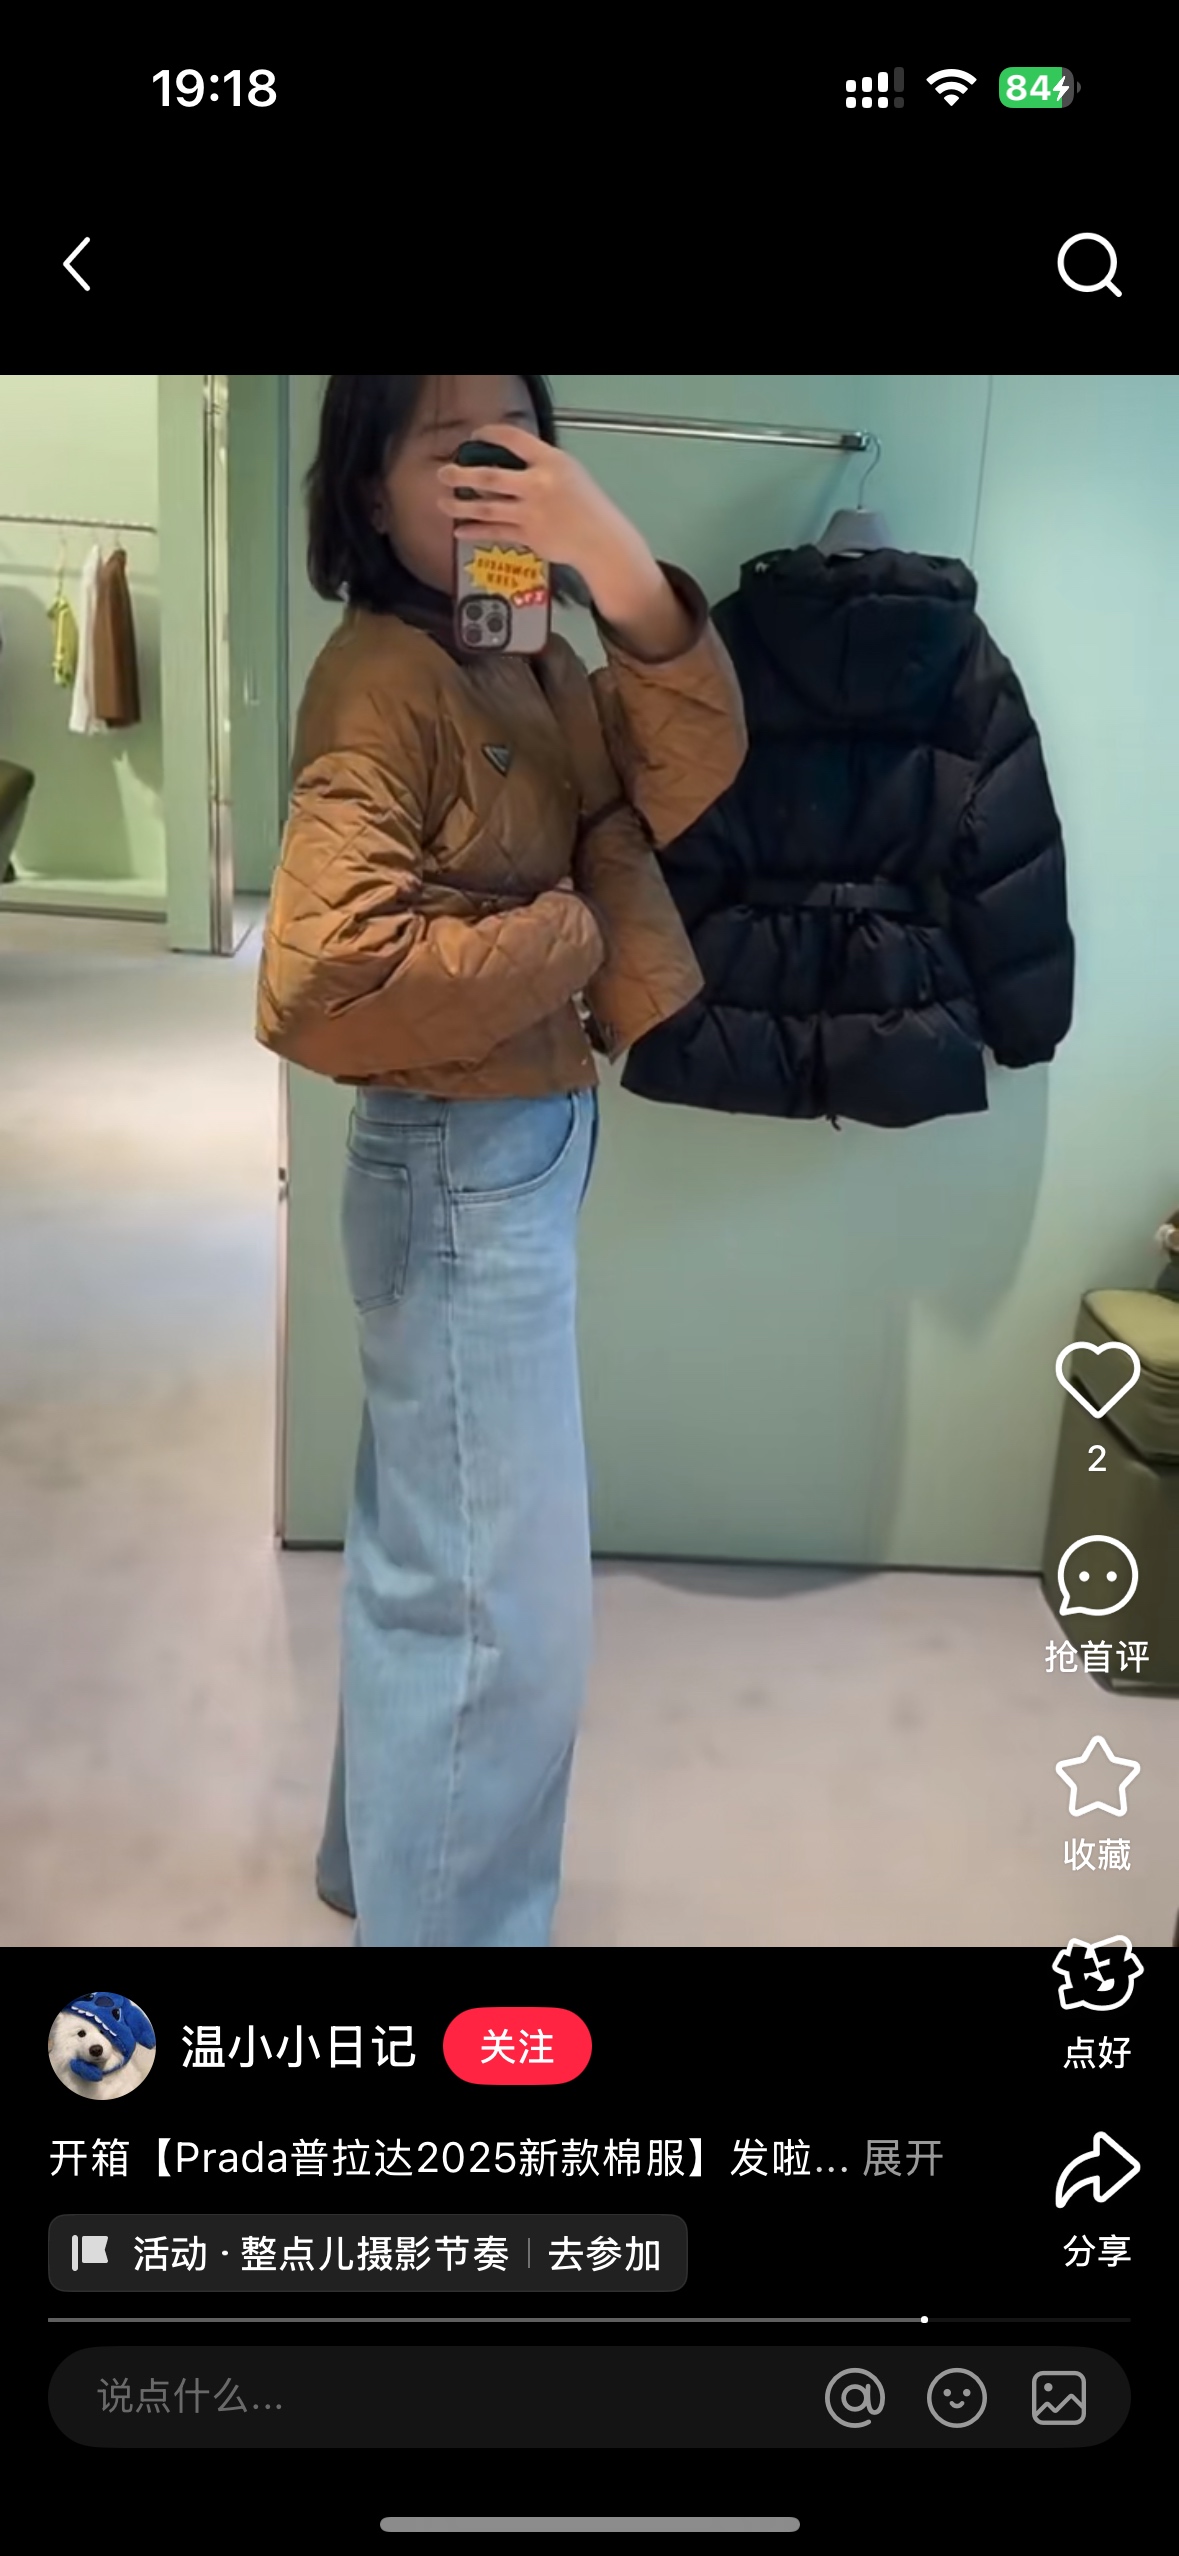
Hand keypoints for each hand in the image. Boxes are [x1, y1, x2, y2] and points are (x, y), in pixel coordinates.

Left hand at [439, 423, 633, 580]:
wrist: (600, 539)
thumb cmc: (586, 503)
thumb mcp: (568, 471)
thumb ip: (539, 464)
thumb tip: (506, 462)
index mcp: (550, 462)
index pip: (514, 439)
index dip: (490, 433)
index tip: (474, 435)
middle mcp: (537, 485)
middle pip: (490, 477)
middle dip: (462, 475)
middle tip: (444, 473)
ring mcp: (531, 513)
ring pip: (487, 508)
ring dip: (461, 505)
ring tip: (442, 502)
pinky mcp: (528, 536)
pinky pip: (495, 532)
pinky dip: (475, 531)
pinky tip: (459, 530)